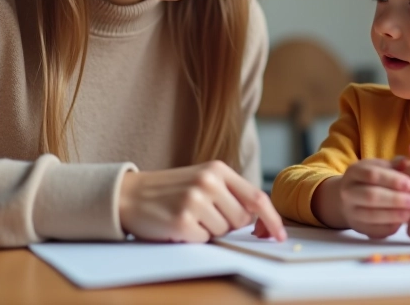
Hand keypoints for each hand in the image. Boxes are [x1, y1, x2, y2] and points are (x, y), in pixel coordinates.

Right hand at [118, 161, 286, 242]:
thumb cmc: (169, 190)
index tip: (280, 235)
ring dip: (209, 230)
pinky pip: (204, 240)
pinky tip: (178, 224)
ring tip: (188, 216)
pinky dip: (194, 238)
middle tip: (204, 214)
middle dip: (228, 223)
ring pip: (223, 231)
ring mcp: (194, 201)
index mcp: (217, 169)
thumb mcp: (202, 180)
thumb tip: (259, 219)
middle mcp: (208, 182)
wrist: (129, 195)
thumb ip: (230, 193)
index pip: (256, 197)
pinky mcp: (182, 221)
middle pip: (241, 219)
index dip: (272, 219)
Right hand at [337, 158, 409, 238]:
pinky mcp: (359, 228)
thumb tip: (407, 162)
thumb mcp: (380, 166)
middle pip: (370, 196)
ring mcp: (351, 211)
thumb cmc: (373, 179)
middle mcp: (348, 192)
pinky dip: (390, 227)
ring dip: (392, 215)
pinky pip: (374, 230)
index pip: (372, 174)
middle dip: (394, 199)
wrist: (352, 198)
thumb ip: (395, 165)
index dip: (392, 180)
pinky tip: (402, 223)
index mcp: (354, 172)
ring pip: (371, 216)